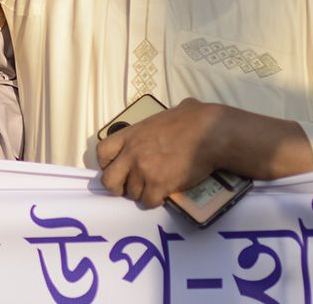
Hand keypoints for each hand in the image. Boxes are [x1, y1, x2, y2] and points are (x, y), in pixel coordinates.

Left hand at [97, 99, 229, 208]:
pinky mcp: (158, 185)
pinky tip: (164, 195)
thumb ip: (161, 120)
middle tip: (130, 187)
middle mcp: (132, 153)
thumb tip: (180, 109)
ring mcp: (143, 170)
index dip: (107, 164)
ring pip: (132, 194)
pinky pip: (148, 202)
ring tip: (154, 188)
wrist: (210, 133)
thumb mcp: (167, 114)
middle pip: (109, 180)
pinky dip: (155, 201)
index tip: (117, 168)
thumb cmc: (194, 119)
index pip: (102, 153)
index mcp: (130, 135)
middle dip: (117, 187)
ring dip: (142, 193)